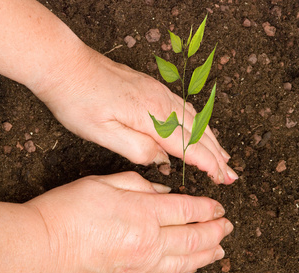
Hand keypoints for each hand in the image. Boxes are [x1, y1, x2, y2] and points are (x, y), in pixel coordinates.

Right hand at [26, 171, 232, 272]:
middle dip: (215, 231)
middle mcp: (148, 242)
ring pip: (185, 263)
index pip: (188, 210)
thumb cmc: (69, 209)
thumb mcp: (106, 182)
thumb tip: (165, 193)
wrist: (41, 245)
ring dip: (206, 255)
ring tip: (219, 249)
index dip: (208, 208)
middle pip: (194, 238)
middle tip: (227, 226)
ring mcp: (140, 266)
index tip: (219, 208)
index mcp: (143, 213)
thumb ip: (141, 185)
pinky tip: (190, 268)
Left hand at [36, 48, 237, 183]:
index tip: (222, 179)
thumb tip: (161, 159)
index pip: (190, 146)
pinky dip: (200, 124)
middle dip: (218, 156)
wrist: (67, 67)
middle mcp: (162, 103)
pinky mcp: (154, 88)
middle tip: (231, 174)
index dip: (208, 164)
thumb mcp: (103, 134)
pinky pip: (186, 108)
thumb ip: (137, 149)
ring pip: (196, 120)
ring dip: (213, 140)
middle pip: (199, 133)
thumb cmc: (80, 101)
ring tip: (224, 156)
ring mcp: (160, 93)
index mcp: (152, 117)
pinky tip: (203, 130)